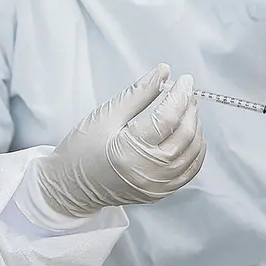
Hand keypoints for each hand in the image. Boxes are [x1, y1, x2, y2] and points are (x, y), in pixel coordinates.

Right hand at [28, 64, 205, 221]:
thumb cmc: (81, 151)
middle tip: (186, 91)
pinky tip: (189, 133)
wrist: (70, 188)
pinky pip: (190, 169)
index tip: (184, 80)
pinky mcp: (161, 193)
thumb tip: (163, 72)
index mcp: (130, 152)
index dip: (180, 95)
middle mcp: (148, 172)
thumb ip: (137, 93)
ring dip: (195, 126)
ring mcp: (157, 186)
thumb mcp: (105, 115)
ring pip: (193, 152)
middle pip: (185, 134)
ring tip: (187, 109)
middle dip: (189, 108)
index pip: (167, 118)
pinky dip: (195, 148)